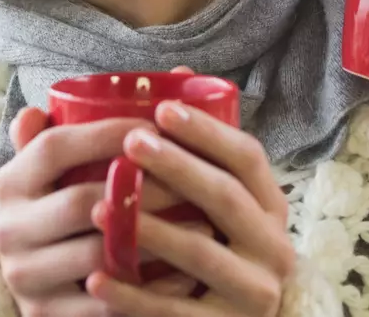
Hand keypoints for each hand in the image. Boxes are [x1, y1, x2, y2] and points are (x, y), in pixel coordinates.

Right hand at [0, 108, 198, 316]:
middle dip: (144, 191)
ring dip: (154, 241)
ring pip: (96, 255)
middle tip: (193, 184)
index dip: (105, 133)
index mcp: (12, 182)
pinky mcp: (43, 316)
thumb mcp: (65, 169)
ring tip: (202, 229)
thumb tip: (178, 73)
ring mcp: (23, 276)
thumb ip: (99, 123)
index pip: (53, 146)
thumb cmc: (64, 213)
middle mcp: (7, 227)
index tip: (157, 126)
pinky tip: (185, 277)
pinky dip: (149, 291)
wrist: (39, 287)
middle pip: (80, 202)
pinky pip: (104, 305)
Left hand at [84, 101, 293, 316]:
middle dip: (177, 167)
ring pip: (199, 254)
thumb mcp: (221, 203)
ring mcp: (253, 293)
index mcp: (270, 207)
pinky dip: (132, 296)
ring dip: (148, 228)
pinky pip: (175, 311)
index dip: (207, 131)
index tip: (162, 109)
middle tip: (130, 143)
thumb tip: (179, 75)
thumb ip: (202, 150)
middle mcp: (272, 248)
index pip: (248, 158)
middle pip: (226, 199)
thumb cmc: (220, 247)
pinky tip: (96, 278)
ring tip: (100, 208)